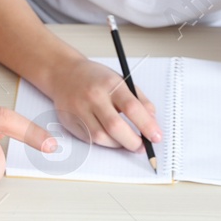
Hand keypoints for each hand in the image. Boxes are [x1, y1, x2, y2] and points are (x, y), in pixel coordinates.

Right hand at [42, 54, 160, 150]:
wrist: (64, 74)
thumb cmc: (95, 79)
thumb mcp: (121, 81)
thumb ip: (139, 100)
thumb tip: (152, 122)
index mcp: (110, 84)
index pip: (132, 107)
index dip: (146, 125)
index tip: (156, 136)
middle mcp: (93, 97)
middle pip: (115, 126)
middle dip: (133, 142)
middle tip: (142, 146)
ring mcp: (79, 110)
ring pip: (101, 137)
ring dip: (118, 144)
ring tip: (126, 141)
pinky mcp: (70, 121)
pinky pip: (90, 139)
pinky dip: (104, 142)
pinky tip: (110, 138)